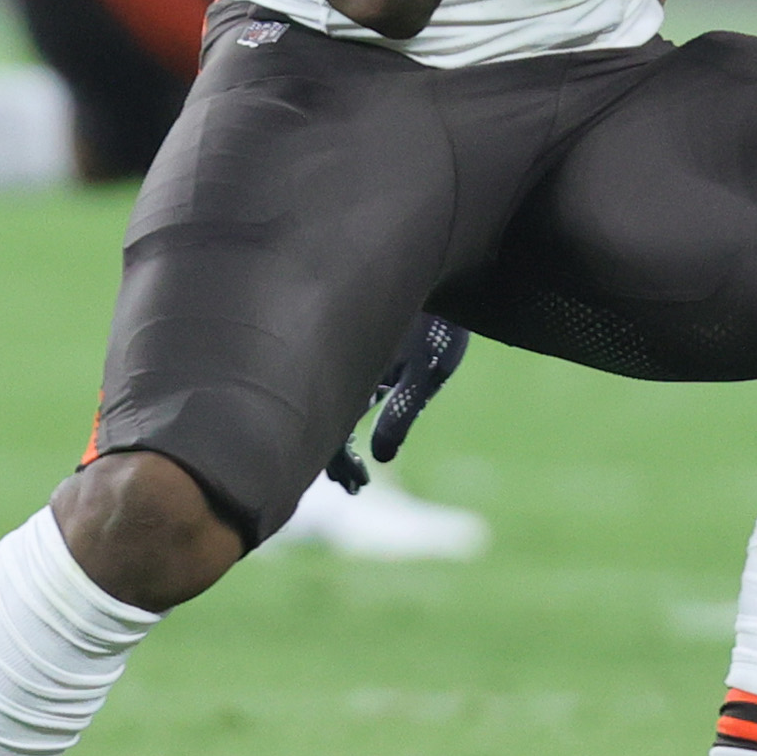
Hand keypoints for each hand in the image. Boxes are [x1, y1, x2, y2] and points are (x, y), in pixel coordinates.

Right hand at [323, 314, 471, 487]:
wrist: (439, 271)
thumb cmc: (437, 324)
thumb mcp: (425, 369)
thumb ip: (401, 411)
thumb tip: (382, 457)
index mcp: (345, 376)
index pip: (327, 433)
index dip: (339, 464)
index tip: (358, 483)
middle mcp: (334, 368)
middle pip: (317, 421)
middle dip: (334, 457)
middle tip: (356, 484)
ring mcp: (342, 358)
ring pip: (325, 404)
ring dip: (336, 438)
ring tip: (358, 466)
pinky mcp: (353, 347)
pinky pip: (337, 385)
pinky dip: (344, 409)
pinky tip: (363, 418)